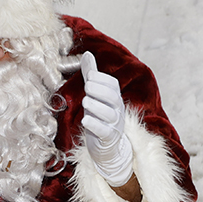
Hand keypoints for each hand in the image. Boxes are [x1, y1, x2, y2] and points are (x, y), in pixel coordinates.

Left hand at [80, 52, 133, 186]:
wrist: (107, 147)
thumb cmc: (100, 117)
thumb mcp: (95, 95)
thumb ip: (92, 76)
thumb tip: (88, 54)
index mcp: (114, 98)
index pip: (112, 85)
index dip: (103, 79)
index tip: (91, 76)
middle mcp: (117, 110)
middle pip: (113, 98)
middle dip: (101, 91)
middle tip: (87, 86)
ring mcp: (114, 125)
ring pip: (109, 115)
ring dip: (97, 107)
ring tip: (85, 101)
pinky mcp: (108, 139)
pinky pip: (105, 131)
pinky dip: (95, 125)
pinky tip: (85, 121)